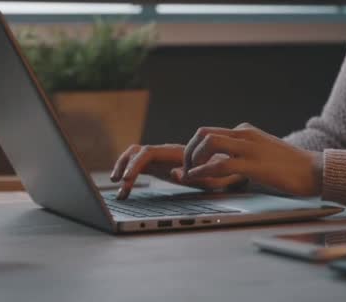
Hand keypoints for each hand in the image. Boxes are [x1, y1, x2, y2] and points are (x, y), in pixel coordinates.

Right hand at [111, 144, 246, 199]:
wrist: (229, 165)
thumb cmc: (223, 172)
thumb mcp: (216, 176)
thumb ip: (199, 174)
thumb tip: (175, 174)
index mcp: (176, 153)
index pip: (148, 153)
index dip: (135, 165)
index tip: (126, 180)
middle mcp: (166, 153)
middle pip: (137, 152)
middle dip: (125, 167)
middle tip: (119, 184)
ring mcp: (162, 159)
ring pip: (135, 156)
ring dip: (123, 168)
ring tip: (116, 186)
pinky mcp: (160, 166)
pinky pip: (139, 166)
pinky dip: (128, 174)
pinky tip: (124, 192)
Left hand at [183, 123, 322, 196]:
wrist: (316, 170)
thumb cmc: (291, 168)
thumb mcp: (262, 155)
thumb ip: (244, 156)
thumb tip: (225, 166)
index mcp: (246, 132)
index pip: (210, 132)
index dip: (194, 148)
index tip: (189, 164)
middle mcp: (244, 135)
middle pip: (204, 133)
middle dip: (189, 151)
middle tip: (186, 169)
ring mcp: (249, 148)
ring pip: (208, 142)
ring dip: (193, 158)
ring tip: (190, 174)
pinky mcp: (253, 164)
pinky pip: (220, 163)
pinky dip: (203, 171)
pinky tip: (197, 178)